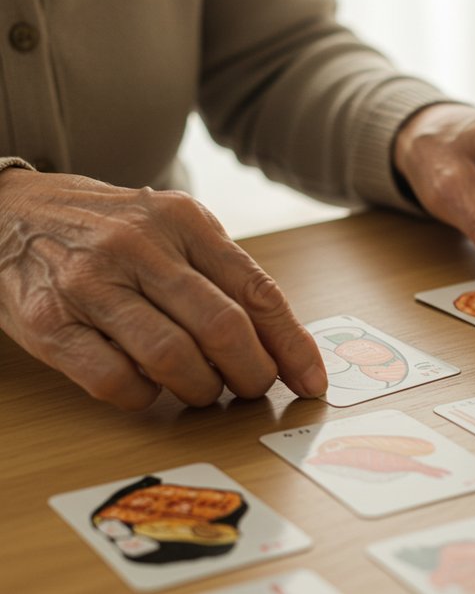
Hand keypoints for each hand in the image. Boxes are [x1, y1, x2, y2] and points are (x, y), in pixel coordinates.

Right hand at [0, 169, 326, 409]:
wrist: (8, 210)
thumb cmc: (107, 230)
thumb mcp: (171, 228)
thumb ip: (223, 275)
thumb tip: (282, 342)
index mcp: (183, 220)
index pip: (256, 291)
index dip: (291, 344)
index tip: (312, 381)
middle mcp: (138, 247)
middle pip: (222, 327)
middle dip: (252, 373)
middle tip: (255, 389)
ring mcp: (90, 284)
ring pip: (172, 358)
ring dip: (201, 388)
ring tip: (204, 390)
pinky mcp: (48, 322)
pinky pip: (114, 380)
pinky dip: (143, 397)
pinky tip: (148, 388)